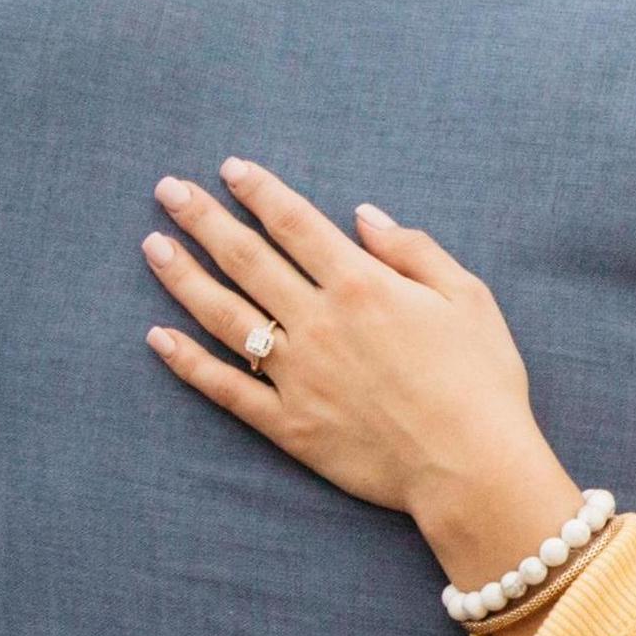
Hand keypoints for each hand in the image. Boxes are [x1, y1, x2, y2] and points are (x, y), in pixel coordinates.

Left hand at [143, 161, 581, 590]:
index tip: (229, 168)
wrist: (471, 467)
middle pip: (246, 259)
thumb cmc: (482, 380)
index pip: (295, 224)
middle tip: (168, 190)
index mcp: (362, 285)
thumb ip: (413, 251)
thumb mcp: (468, 297)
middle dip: (203, 219)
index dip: (259, 191)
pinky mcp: (288, 424)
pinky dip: (188, 362)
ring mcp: (296, 375)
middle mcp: (319, 322)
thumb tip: (363, 216)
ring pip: (224, 316)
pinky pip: (225, 388)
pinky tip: (158, 338)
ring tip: (153, 247)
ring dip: (183, 277)